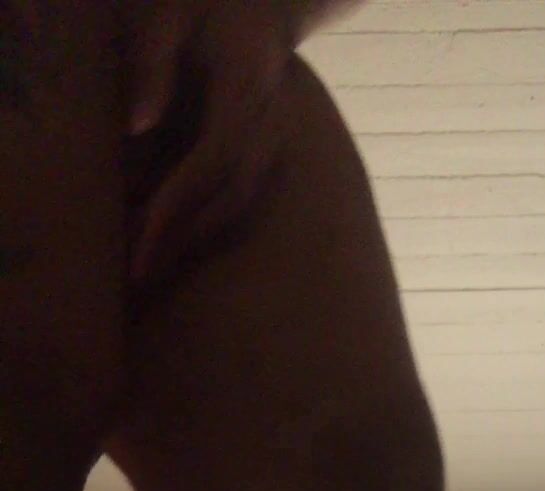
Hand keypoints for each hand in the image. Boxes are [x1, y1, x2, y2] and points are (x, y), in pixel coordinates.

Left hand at [123, 0, 293, 283]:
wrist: (266, 4)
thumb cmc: (210, 4)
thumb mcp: (173, 15)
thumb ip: (153, 63)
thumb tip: (135, 127)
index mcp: (249, 92)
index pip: (213, 161)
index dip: (177, 204)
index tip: (143, 239)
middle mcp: (271, 128)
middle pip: (229, 200)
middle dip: (183, 241)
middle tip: (139, 277)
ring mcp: (276, 147)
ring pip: (238, 209)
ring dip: (196, 243)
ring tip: (152, 271)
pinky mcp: (269, 160)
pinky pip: (240, 204)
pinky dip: (208, 229)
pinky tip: (176, 248)